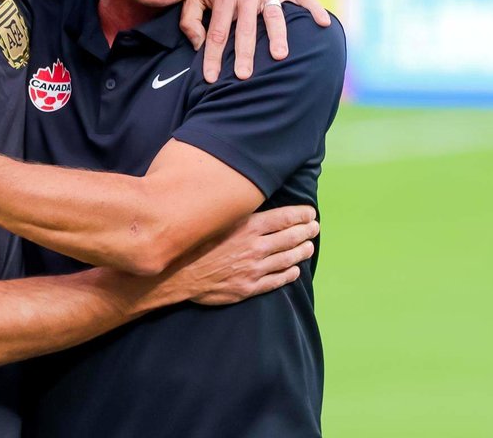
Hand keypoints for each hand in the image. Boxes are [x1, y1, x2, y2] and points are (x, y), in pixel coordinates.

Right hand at [169, 205, 318, 305]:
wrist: (177, 274)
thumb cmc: (193, 243)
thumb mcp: (216, 220)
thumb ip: (237, 214)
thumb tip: (253, 205)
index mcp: (248, 227)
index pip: (284, 218)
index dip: (301, 215)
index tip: (310, 213)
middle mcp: (255, 247)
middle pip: (290, 237)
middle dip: (306, 231)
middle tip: (315, 228)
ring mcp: (254, 269)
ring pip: (287, 259)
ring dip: (301, 251)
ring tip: (308, 246)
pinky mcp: (249, 287)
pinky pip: (276, 280)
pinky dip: (289, 274)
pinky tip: (294, 270)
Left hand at [180, 0, 330, 82]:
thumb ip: (191, 19)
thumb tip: (198, 45)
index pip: (217, 34)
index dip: (214, 57)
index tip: (212, 78)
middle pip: (245, 30)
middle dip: (245, 54)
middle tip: (244, 76)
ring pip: (273, 16)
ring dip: (277, 35)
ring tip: (280, 56)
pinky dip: (314, 8)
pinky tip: (324, 23)